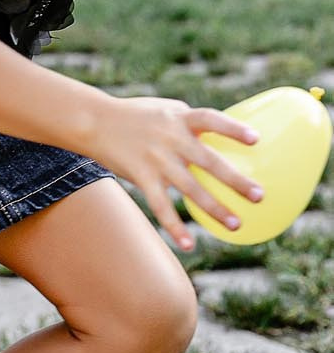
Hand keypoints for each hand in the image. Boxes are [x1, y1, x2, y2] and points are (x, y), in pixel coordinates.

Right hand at [92, 96, 262, 251]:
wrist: (94, 120)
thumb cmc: (134, 113)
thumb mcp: (163, 108)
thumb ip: (189, 120)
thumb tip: (221, 133)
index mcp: (178, 117)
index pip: (210, 119)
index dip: (233, 128)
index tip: (256, 139)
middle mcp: (170, 137)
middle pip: (208, 160)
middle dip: (234, 179)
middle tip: (259, 195)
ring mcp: (156, 158)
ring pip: (190, 188)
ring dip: (214, 208)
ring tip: (235, 224)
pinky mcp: (141, 176)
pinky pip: (161, 206)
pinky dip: (174, 227)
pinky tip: (189, 245)